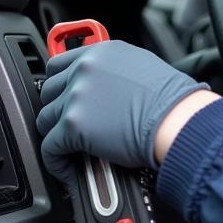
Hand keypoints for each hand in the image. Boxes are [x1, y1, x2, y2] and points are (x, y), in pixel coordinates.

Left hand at [36, 40, 209, 182]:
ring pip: (45, 119)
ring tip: (69, 150)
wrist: (177, 119)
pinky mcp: (73, 125)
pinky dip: (56, 162)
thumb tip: (106, 89)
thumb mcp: (141, 67)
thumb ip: (114, 72)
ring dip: (56, 136)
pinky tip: (68, 169)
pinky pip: (50, 147)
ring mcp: (76, 96)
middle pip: (48, 91)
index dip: (58, 84)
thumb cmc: (172, 99)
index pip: (58, 64)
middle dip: (58, 111)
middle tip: (69, 126)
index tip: (59, 96)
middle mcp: (84, 69)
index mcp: (100, 52)